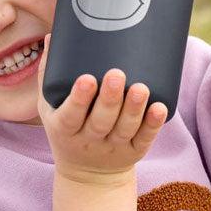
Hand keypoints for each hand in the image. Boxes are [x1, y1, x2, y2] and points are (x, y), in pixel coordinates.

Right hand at [36, 34, 166, 181]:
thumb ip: (49, 74)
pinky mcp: (135, 151)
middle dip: (110, 99)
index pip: (70, 115)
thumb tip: (54, 35)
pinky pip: (145, 138)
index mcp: (64, 128)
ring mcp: (114, 147)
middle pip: (100, 121)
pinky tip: (160, 107)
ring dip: (134, 109)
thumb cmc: (69, 128)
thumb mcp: (50, 107)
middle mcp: (89, 140)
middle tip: (117, 74)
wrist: (88, 174)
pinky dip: (153, 124)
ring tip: (141, 88)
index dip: (79, 99)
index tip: (87, 79)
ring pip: (125, 128)